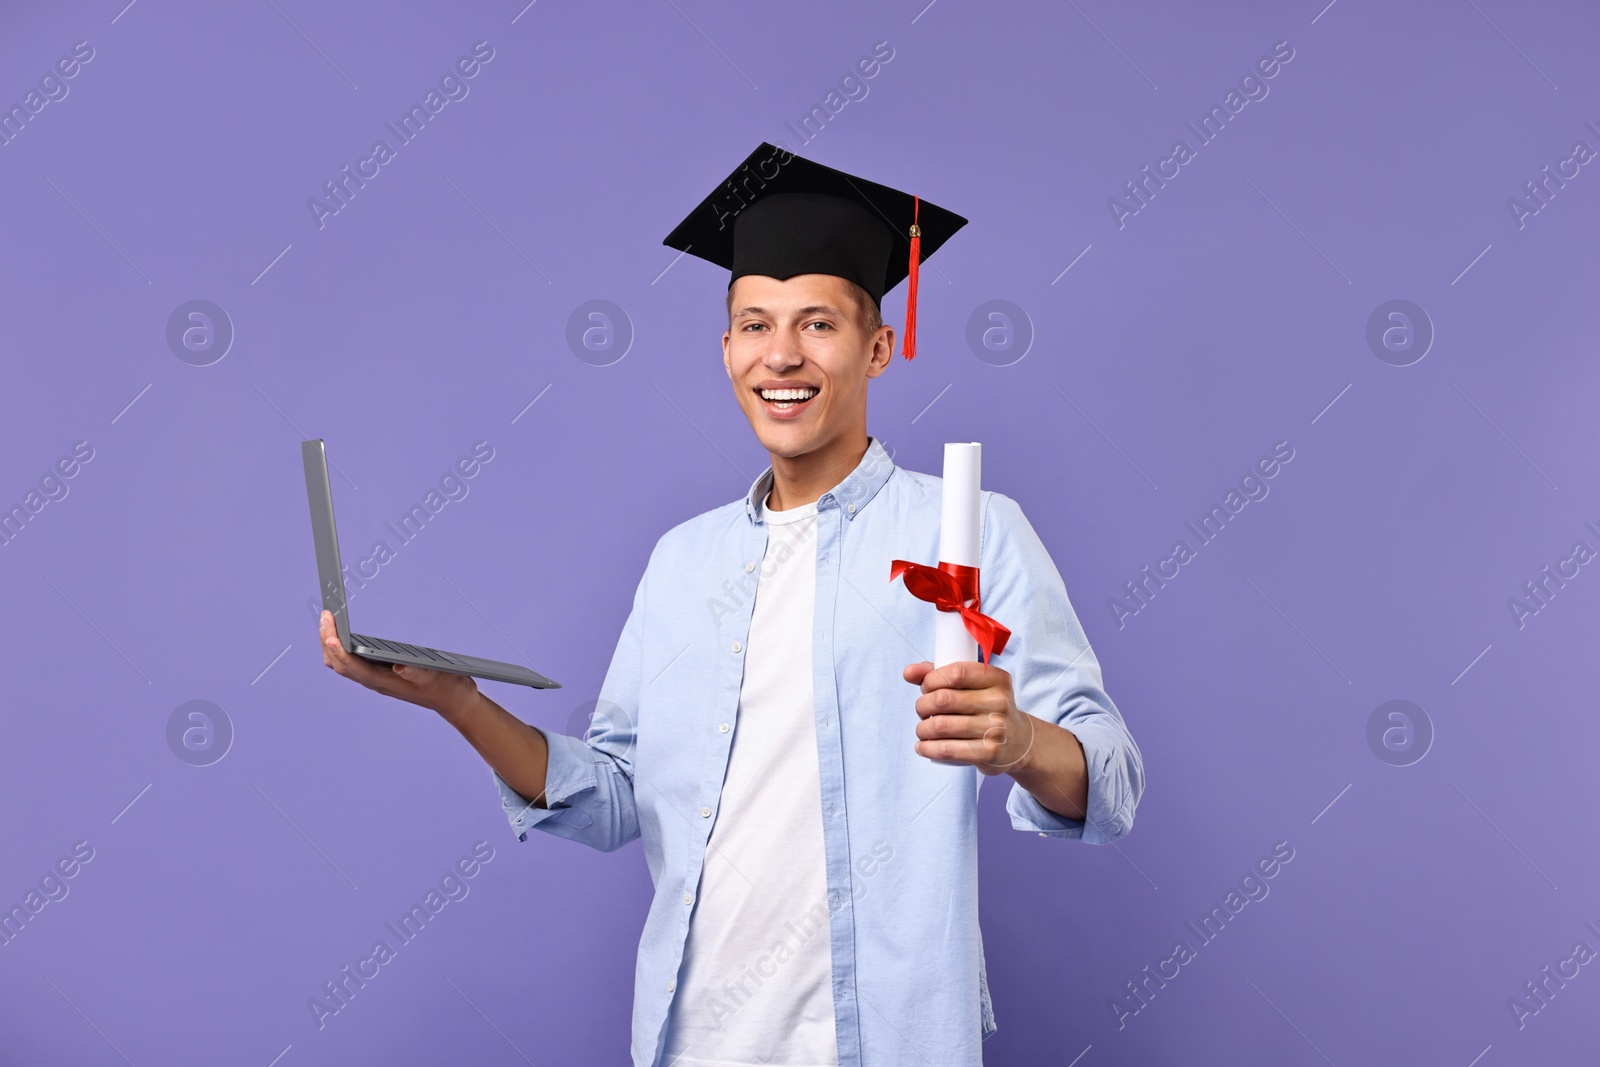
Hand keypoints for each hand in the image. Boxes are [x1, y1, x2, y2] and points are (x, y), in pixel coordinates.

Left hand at [319, 610, 478, 717]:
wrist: (454, 701)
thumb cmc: (445, 688)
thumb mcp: (435, 677)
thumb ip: (416, 673)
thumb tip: (399, 666)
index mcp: (384, 683)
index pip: (352, 666)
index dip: (338, 649)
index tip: (329, 630)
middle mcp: (376, 681)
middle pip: (339, 665)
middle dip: (328, 641)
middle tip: (326, 615)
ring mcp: (377, 678)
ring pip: (343, 665)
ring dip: (331, 645)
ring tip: (328, 622)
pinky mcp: (382, 673)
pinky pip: (354, 663)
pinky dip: (343, 649)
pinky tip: (345, 636)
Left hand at [903, 660, 1035, 775]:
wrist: (1019, 742)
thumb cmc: (987, 709)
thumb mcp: (973, 686)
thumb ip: (940, 674)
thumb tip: (908, 672)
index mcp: (997, 679)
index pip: (956, 672)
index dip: (932, 679)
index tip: (926, 687)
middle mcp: (999, 701)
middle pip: (943, 699)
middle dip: (922, 705)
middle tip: (923, 711)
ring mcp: (995, 728)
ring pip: (940, 726)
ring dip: (922, 728)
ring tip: (923, 729)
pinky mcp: (989, 753)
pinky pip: (947, 750)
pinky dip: (927, 748)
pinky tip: (923, 746)